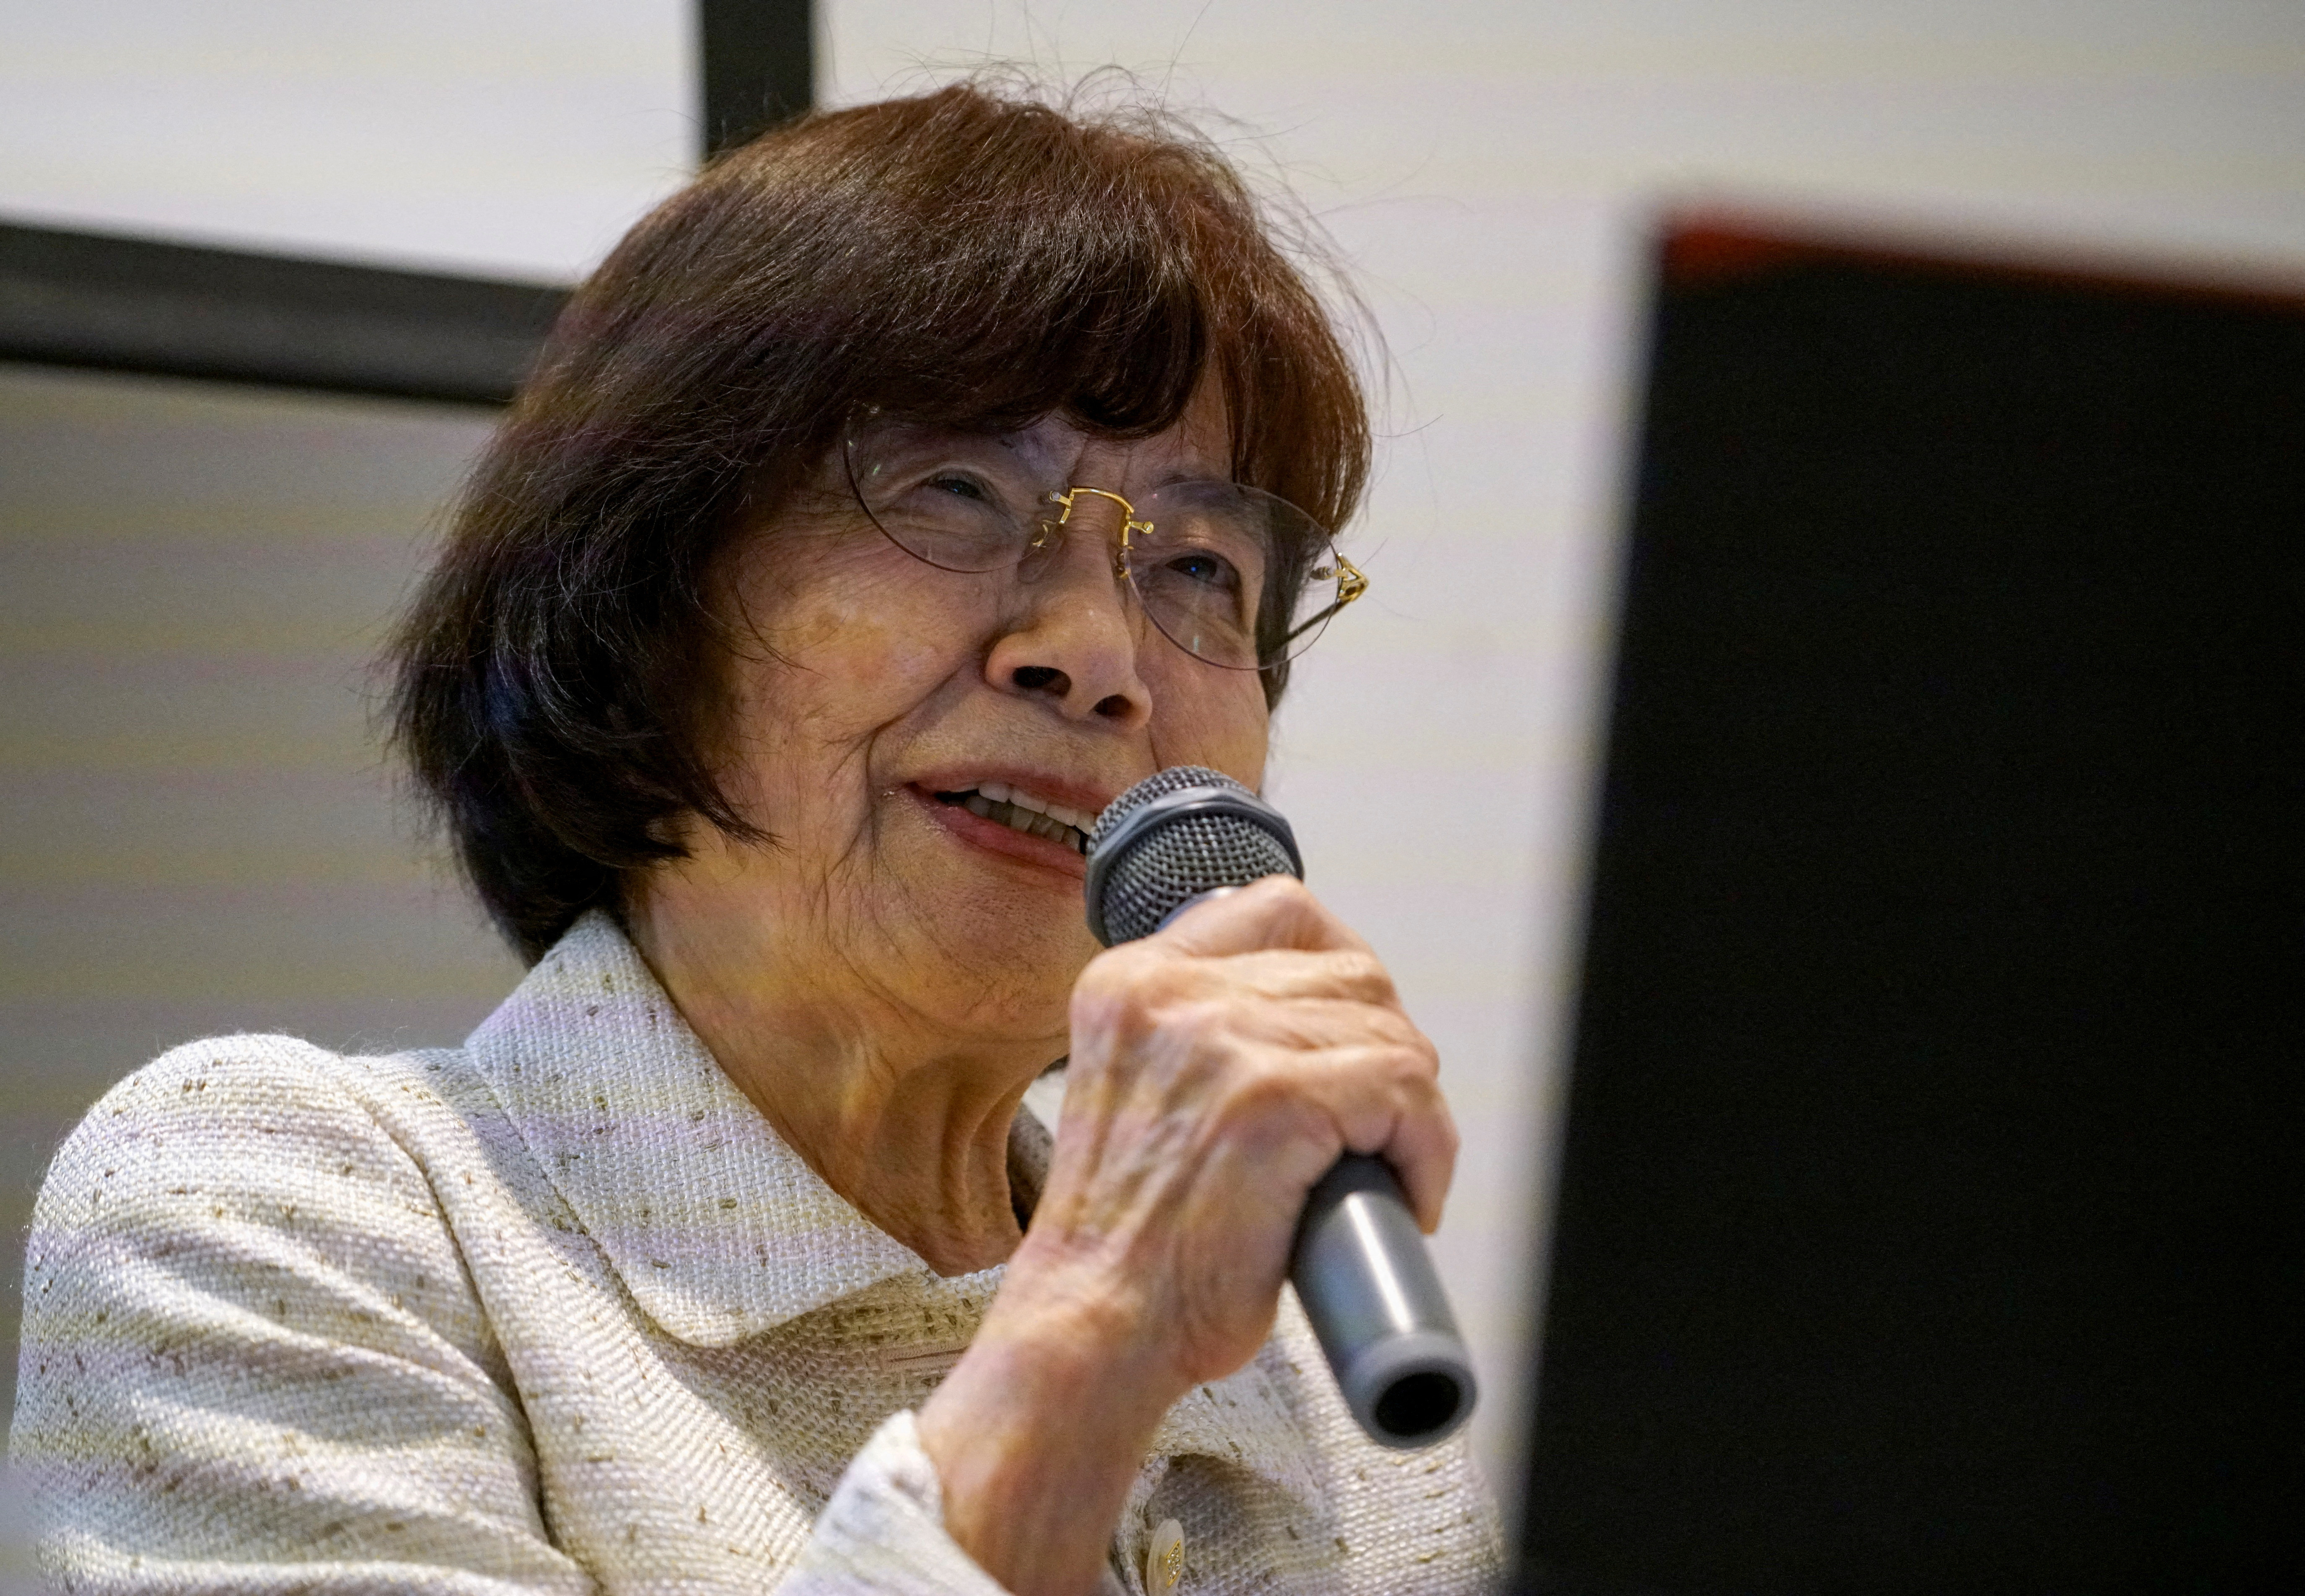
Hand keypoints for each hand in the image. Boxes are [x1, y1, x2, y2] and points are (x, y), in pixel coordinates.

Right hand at [918, 876, 1455, 1594]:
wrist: (1095, 1323)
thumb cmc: (1130, 1235)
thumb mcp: (1139, 1088)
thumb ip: (1200, 1031)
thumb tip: (1315, 1011)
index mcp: (1132, 982)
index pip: (1278, 909)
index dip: (1342, 967)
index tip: (1354, 1031)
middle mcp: (1171, 993)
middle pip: (1351, 971)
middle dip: (1383, 1049)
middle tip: (1372, 1125)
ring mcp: (1222, 1041)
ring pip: (1387, 1031)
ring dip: (1409, 1110)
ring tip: (1381, 1171)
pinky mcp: (1274, 1100)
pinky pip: (1404, 1091)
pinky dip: (1426, 1150)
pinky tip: (1401, 1195)